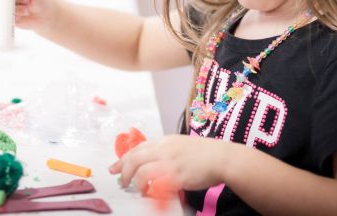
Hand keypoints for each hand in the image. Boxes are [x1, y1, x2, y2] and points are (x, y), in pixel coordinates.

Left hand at [108, 135, 230, 192]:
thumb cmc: (204, 153)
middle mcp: (164, 149)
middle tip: (120, 181)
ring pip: (142, 171)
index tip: (114, 167)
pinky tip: (150, 194)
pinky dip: (150, 191)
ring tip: (136, 189)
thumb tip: (152, 163)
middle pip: (135, 158)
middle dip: (123, 170)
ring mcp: (170, 162)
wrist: (221, 157)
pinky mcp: (177, 176)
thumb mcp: (180, 145)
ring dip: (135, 182)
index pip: (138, 148)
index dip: (123, 159)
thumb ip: (165, 152)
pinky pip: (157, 184)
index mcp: (164, 141)